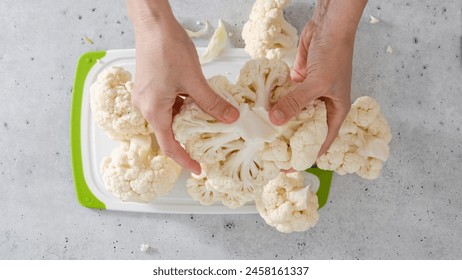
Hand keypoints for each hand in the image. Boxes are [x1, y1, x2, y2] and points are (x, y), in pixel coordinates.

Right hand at [129, 11, 238, 173]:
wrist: (153, 24)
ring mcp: (146, 97)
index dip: (185, 160)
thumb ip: (212, 103)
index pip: (169, 146)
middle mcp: (145, 107)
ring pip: (169, 118)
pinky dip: (182, 108)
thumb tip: (231, 119)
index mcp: (153, 111)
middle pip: (168, 133)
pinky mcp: (150, 88)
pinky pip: (167, 106)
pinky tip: (197, 102)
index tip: (199, 169)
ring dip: (187, 121)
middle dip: (188, 140)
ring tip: (208, 120)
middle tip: (209, 144)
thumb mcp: (194, 81)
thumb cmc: (168, 49)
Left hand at [269, 20, 356, 156]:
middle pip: (304, 128)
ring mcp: (309, 93)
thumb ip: (296, 103)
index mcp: (335, 112)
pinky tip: (259, 110)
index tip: (289, 167)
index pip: (322, 142)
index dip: (307, 157)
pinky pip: (284, 96)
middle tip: (269, 152)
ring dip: (279, 120)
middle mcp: (322, 105)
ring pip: (292, 112)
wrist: (329, 26)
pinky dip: (274, 101)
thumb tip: (275, 121)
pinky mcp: (298, 81)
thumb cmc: (334, 56)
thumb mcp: (317, 84)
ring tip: (260, 134)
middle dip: (289, 140)